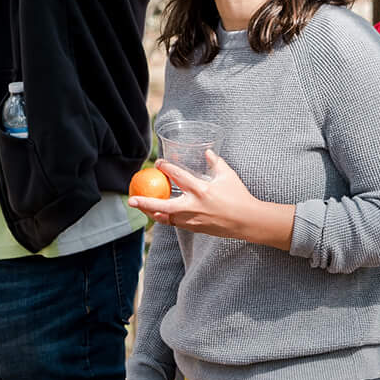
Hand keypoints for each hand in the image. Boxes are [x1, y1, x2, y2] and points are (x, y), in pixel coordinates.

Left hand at [131, 150, 295, 248]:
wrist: (247, 221)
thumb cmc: (239, 196)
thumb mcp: (228, 176)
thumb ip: (215, 162)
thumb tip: (207, 152)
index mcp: (201, 190)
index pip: (178, 176)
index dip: (166, 168)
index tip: (158, 163)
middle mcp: (194, 206)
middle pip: (163, 205)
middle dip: (146, 203)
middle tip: (132, 200)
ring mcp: (193, 219)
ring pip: (166, 217)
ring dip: (152, 212)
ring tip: (141, 207)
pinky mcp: (195, 228)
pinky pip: (175, 223)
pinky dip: (165, 219)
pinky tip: (158, 215)